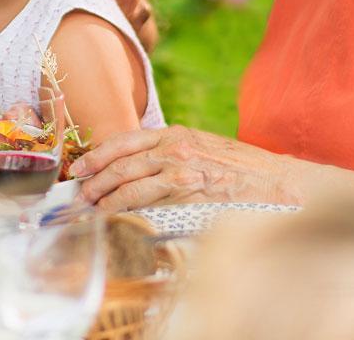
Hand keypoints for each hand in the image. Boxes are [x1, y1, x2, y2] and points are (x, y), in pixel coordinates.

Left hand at [73, 126, 303, 210]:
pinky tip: (112, 220)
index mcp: (174, 134)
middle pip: (120, 163)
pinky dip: (124, 211)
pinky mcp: (189, 192)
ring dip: (103, 199)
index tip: (80, 170)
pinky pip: (146, 202)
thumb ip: (170, 155)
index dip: (96, 156)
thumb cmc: (240, 169)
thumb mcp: (201, 149)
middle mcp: (173, 147)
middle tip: (77, 197)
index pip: (123, 141)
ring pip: (128, 183)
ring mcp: (181, 169)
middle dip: (93, 181)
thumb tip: (137, 171)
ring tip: (89, 211)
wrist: (276, 181)